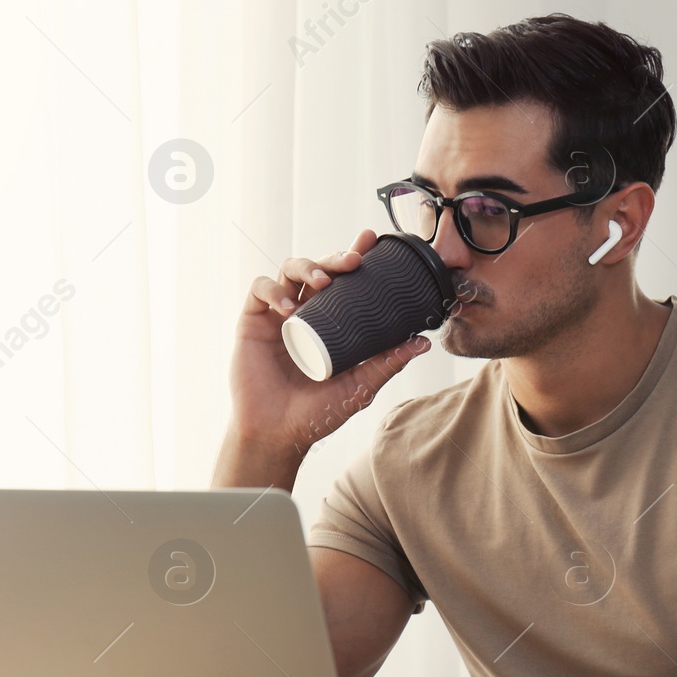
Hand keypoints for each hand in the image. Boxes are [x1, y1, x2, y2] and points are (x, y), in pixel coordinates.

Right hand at [228, 228, 430, 454]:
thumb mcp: (359, 386)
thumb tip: (424, 342)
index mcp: (329, 321)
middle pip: (318, 269)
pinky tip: (289, 307)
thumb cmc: (316, 413)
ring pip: (288, 270)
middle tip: (354, 260)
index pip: (342, 280)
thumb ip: (388, 363)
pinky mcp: (252, 322)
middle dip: (335, 257)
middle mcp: (304, 312)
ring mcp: (277, 315)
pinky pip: (259, 290)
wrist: (278, 435)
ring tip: (323, 282)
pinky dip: (274, 290)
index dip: (353, 255)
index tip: (370, 241)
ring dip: (307, 266)